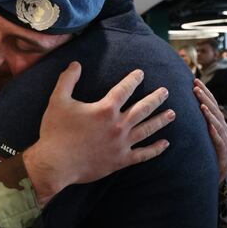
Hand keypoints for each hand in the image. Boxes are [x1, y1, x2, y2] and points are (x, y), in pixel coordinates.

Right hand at [24, 62, 173, 205]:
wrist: (55, 163)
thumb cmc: (55, 132)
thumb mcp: (58, 100)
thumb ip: (68, 80)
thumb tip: (76, 64)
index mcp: (105, 109)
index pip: (124, 89)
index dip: (133, 79)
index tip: (141, 73)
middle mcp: (118, 125)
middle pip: (143, 108)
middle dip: (156, 98)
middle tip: (165, 92)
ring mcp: (121, 144)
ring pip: (147, 129)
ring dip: (161, 120)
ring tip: (172, 113)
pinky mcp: (121, 160)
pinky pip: (143, 154)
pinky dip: (155, 149)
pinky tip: (165, 144)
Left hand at [194, 78, 226, 181]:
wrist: (217, 176)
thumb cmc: (207, 154)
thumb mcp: (200, 136)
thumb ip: (194, 123)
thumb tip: (177, 107)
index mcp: (217, 124)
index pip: (211, 104)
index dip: (204, 92)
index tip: (194, 81)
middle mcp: (222, 130)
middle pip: (214, 110)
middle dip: (206, 98)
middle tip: (195, 87)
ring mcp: (225, 141)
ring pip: (218, 124)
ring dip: (210, 114)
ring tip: (202, 104)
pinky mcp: (224, 153)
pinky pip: (220, 142)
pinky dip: (215, 134)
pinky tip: (210, 126)